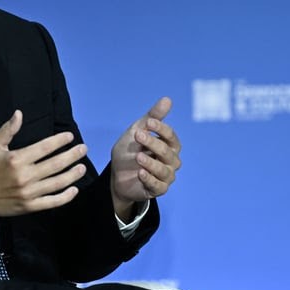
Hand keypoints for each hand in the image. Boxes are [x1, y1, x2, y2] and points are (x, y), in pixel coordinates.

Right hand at [0, 110, 86, 216]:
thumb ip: (8, 130)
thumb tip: (19, 114)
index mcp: (16, 159)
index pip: (44, 148)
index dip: (59, 141)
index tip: (69, 136)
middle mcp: (24, 176)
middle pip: (55, 164)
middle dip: (72, 155)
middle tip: (83, 149)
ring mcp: (28, 193)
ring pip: (57, 183)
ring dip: (72, 175)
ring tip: (82, 167)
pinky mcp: (29, 206)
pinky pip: (51, 202)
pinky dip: (65, 197)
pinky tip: (74, 190)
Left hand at [110, 97, 181, 217]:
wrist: (117, 174)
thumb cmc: (130, 150)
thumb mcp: (137, 131)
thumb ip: (153, 117)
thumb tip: (167, 99)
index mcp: (170, 145)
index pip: (170, 136)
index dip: (161, 129)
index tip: (148, 122)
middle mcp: (171, 161)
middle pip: (167, 152)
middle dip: (153, 143)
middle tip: (138, 136)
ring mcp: (166, 176)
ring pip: (164, 170)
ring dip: (151, 163)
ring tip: (137, 157)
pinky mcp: (158, 190)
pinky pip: (158, 186)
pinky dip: (149, 179)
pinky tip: (140, 173)